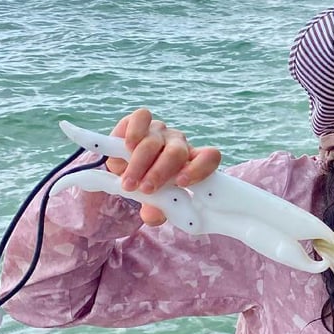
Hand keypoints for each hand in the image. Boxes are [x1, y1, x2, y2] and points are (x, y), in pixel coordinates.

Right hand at [104, 108, 221, 225]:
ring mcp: (161, 131)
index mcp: (191, 162)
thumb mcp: (153, 202)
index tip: (180, 183)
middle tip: (146, 189)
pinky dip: (135, 131)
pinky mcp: (140, 120)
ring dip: (140, 163)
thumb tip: (152, 215)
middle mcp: (179, 144)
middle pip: (177, 153)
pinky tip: (127, 146)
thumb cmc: (148, 187)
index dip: (199, 168)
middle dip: (160, 172)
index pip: (210, 157)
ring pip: (154, 141)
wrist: (123, 171)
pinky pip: (142, 117)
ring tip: (129, 183)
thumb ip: (156, 210)